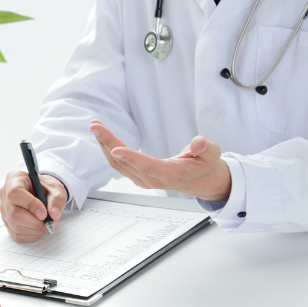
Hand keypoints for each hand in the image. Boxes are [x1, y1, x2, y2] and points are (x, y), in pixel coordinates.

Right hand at [0, 171, 67, 242]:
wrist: (42, 192)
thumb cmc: (46, 187)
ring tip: (47, 224)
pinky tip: (39, 228)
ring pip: (16, 227)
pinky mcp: (7, 222)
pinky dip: (32, 235)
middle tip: (50, 222)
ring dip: (36, 230)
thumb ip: (57, 200)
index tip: (44, 213)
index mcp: (14, 179)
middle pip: (14, 214)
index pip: (15, 194)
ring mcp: (4, 209)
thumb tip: (54, 215)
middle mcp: (4, 194)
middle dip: (35, 222)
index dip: (30, 205)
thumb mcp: (56, 188)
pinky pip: (17, 235)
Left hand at [88, 119, 231, 200]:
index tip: (115, 149)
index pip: (148, 166)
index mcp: (171, 174)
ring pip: (118, 164)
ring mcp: (144, 179)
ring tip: (96, 125)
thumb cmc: (205, 165)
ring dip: (104, 144)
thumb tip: (199, 142)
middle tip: (95, 125)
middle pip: (125, 163)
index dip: (131, 157)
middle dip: (108, 142)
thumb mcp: (212, 154)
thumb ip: (206, 148)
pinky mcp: (138, 176)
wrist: (201, 181)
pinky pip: (119, 164)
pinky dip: (109, 149)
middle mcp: (153, 179)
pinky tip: (103, 136)